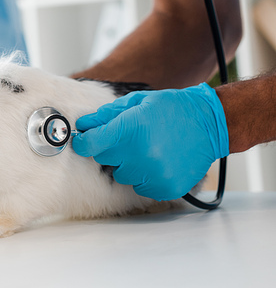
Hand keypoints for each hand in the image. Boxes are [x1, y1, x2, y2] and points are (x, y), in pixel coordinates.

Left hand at [72, 83, 228, 200]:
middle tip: (128, 137)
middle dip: (110, 148)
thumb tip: (85, 125)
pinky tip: (158, 160)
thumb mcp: (137, 102)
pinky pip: (141, 187)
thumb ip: (107, 115)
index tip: (83, 141)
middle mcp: (139, 155)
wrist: (208, 124)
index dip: (83, 142)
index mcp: (130, 130)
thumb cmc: (171, 108)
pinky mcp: (165, 188)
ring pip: (122, 175)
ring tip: (147, 147)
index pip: (91, 145)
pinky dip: (144, 176)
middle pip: (105, 160)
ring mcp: (153, 175)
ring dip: (128, 164)